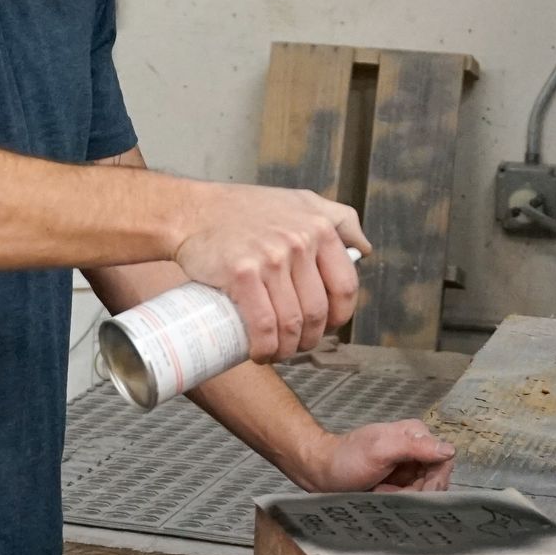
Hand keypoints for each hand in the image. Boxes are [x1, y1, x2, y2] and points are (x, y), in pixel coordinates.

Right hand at [173, 185, 367, 362]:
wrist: (192, 212)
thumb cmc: (242, 210)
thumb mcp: (300, 201)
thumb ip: (336, 218)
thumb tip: (363, 249)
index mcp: (319, 227)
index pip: (346, 286)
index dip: (339, 317)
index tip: (326, 326)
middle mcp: (300, 240)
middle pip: (317, 311)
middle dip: (310, 339)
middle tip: (296, 344)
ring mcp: (271, 257)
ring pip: (292, 323)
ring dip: (287, 350)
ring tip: (277, 351)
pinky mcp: (242, 274)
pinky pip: (264, 325)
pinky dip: (265, 348)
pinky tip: (260, 353)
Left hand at [299, 420, 455, 493]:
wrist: (320, 472)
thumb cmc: (346, 459)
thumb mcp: (380, 450)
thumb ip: (414, 447)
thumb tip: (449, 450)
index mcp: (415, 435)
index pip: (443, 461)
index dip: (435, 481)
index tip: (417, 494)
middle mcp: (415, 449)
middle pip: (435, 480)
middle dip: (417, 492)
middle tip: (391, 494)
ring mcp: (407, 467)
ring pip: (424, 492)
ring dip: (406, 498)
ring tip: (383, 493)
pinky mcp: (399, 483)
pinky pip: (411, 498)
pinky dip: (399, 501)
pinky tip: (382, 496)